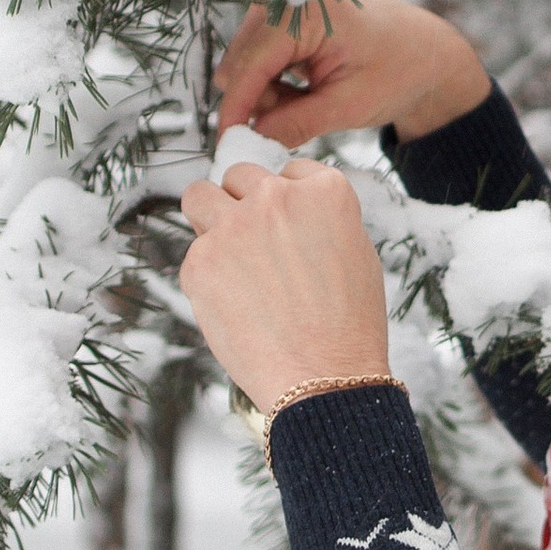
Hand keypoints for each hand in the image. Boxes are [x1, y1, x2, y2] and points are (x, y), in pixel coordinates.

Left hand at [179, 155, 393, 414]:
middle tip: (255, 247)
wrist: (323, 378)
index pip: (291, 170)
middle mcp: (277, 197)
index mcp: (325, 191)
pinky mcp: (199, 261)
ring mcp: (233, 226)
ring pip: (199, 196)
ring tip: (226, 257)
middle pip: (240, 176)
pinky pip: (193, 252)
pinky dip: (207, 274)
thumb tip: (289, 213)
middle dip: (244, 204)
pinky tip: (232, 304)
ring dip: (209, 217)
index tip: (287, 227)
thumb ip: (320, 220)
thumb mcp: (356, 254)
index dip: (287, 200)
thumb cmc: (348, 326)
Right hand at [214, 0, 491, 147]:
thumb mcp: (350, 106)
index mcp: (306, 11)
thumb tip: (250, 139)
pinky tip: (306, 89)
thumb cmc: (396, 70)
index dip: (236, 107)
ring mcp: (278, 6)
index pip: (252, 64)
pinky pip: (255, 61)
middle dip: (259, 102)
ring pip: (243, 65)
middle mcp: (285, 0)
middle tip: (300, 121)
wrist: (422, 51)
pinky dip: (273, 84)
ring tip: (313, 101)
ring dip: (267, 95)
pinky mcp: (277, 18)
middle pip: (240, 65)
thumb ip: (297, 123)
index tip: (227, 143)